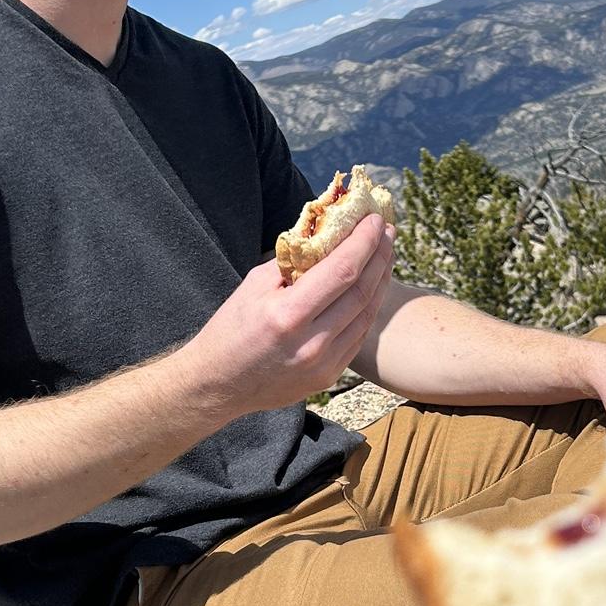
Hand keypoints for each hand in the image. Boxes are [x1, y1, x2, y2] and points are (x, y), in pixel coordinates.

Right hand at [186, 213, 394, 418]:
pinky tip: (372, 288)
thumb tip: (328, 234)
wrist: (218, 385)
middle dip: (380, 256)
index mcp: (287, 314)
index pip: (342, 271)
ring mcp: (323, 364)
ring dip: (380, 281)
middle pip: (362, 292)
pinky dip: (368, 308)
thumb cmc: (231, 328)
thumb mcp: (254, 285)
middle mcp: (311, 342)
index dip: (364, 242)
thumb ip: (293, 262)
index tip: (375, 220)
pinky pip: (358, 336)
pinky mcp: (329, 377)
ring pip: (367, 315)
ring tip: (385, 255)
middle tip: (388, 232)